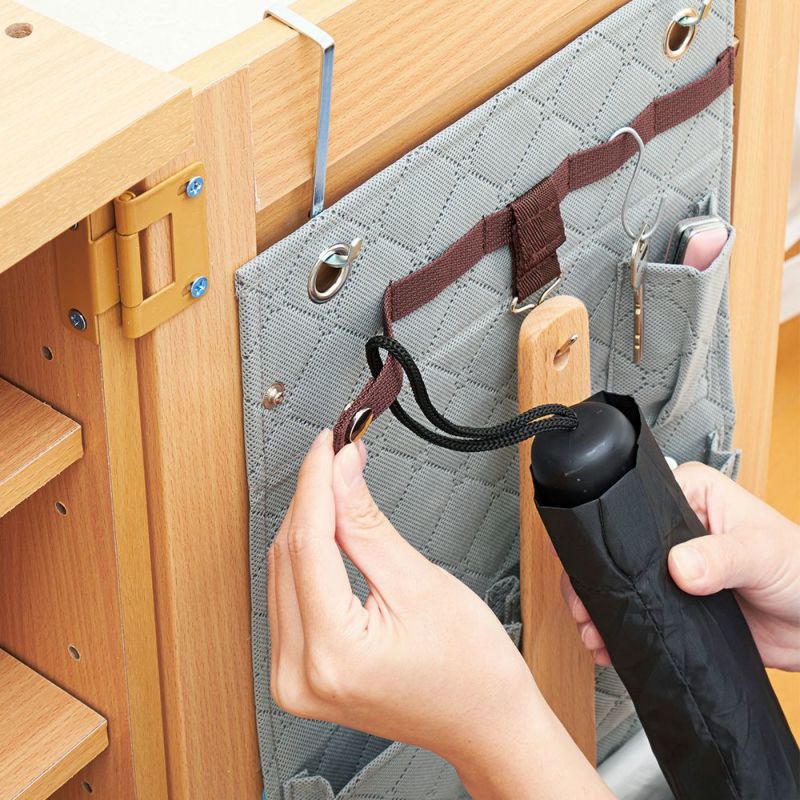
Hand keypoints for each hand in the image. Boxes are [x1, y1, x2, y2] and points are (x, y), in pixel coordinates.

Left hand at [269, 430, 611, 798]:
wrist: (483, 722)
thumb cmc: (470, 670)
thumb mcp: (421, 583)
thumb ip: (368, 524)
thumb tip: (342, 473)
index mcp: (333, 654)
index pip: (307, 543)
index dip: (317, 482)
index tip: (329, 445)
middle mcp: (300, 673)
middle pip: (289, 555)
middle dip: (313, 496)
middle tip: (338, 454)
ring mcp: (293, 678)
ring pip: (283, 571)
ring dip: (308, 521)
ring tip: (336, 482)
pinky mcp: (298, 672)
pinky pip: (289, 595)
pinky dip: (307, 555)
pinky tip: (327, 526)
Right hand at [562, 461, 799, 670]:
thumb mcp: (761, 552)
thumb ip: (722, 556)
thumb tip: (680, 566)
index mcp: (687, 496)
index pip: (629, 503)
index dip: (604, 531)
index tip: (588, 560)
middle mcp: (670, 530)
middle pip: (613, 547)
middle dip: (593, 578)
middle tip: (584, 604)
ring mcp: (667, 570)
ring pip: (618, 583)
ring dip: (600, 608)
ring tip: (593, 630)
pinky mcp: (672, 606)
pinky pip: (636, 615)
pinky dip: (618, 632)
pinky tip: (610, 645)